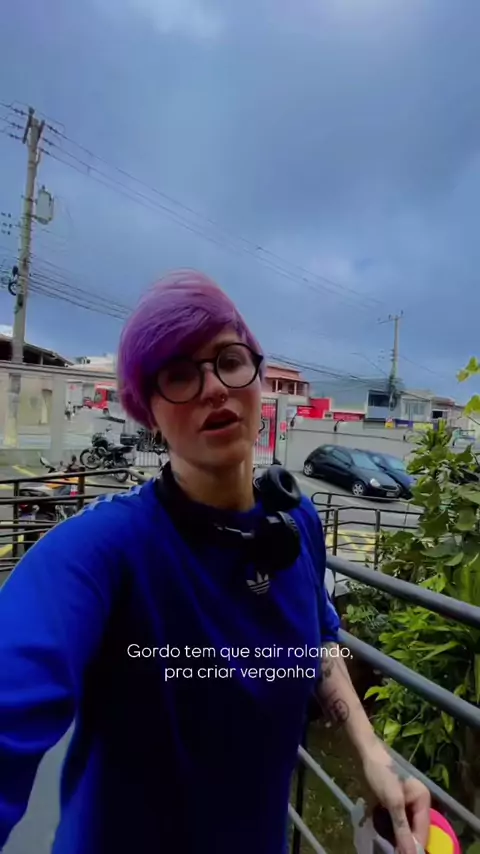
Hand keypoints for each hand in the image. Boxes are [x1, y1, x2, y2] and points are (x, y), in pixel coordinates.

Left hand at [360, 739, 430, 853]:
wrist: (366, 755)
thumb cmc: (382, 774)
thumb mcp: (393, 802)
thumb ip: (402, 828)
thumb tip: (410, 853)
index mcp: (423, 800)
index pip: (423, 830)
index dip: (415, 846)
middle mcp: (418, 803)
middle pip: (415, 830)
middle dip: (406, 842)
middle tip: (394, 851)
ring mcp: (406, 803)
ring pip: (405, 828)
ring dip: (397, 838)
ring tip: (388, 846)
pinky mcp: (395, 804)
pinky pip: (396, 822)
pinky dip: (390, 829)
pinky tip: (384, 835)